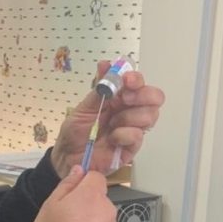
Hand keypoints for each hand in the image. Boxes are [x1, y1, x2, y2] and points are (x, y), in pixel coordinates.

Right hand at [29, 165, 117, 221]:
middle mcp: (107, 209)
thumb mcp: (50, 205)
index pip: (96, 176)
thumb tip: (78, 170)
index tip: (71, 192)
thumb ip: (66, 184)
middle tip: (66, 215)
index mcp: (92, 195)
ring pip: (101, 216)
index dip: (83, 181)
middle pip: (98, 197)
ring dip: (90, 219)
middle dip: (85, 202)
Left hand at [51, 61, 164, 177]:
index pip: (138, 82)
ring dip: (129, 116)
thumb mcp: (83, 107)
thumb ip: (98, 88)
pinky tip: (112, 139)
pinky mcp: (132, 147)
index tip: (127, 80)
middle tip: (124, 100)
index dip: (136, 79)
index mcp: (119, 97)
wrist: (68, 157)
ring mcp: (133, 128)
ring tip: (111, 124)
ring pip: (150, 115)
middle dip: (142, 95)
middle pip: (154, 97)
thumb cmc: (75, 132)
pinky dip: (124, 135)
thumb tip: (106, 64)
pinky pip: (138, 135)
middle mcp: (130, 110)